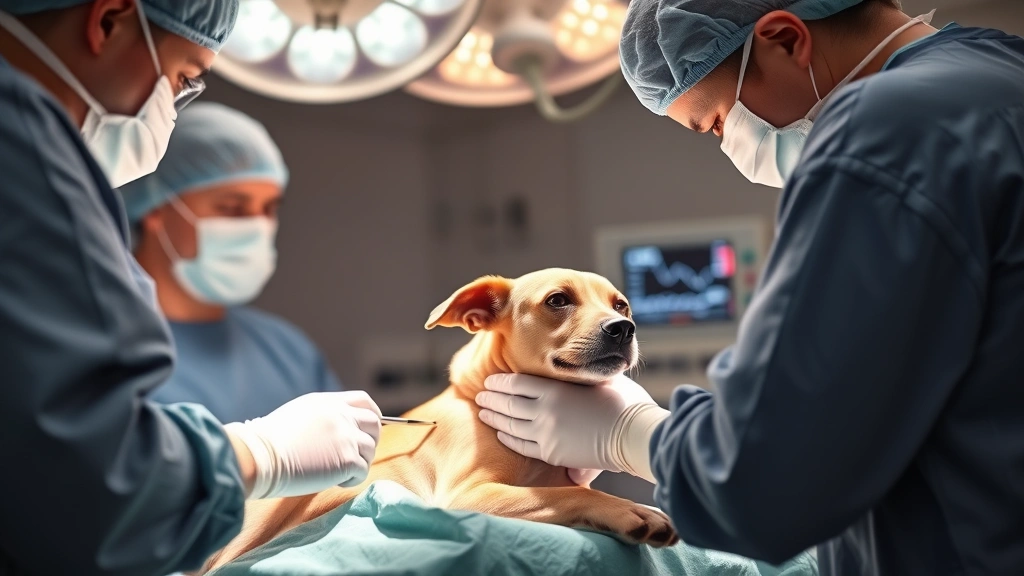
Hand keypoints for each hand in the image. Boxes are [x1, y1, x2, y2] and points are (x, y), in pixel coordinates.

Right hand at [224, 391, 381, 498]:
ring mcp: (346, 436)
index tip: (369, 428)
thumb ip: (322, 417)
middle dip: (371, 440)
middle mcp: (341, 415)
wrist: (260, 456)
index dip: (372, 414)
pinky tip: (335, 482)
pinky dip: (351, 479)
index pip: (363, 401)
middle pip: (374, 424)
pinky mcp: (347, 459)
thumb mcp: (297, 414)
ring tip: (336, 472)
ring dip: (358, 462)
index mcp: (328, 402)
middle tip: (355, 455)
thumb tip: (334, 431)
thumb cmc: (268, 441)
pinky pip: (363, 471)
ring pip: (370, 450)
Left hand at [475, 374, 668, 483]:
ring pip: (510, 424)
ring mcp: (546, 434)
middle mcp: (544, 412)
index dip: (500, 382)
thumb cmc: (624, 402)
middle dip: (491, 398)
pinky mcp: (552, 454)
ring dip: (494, 416)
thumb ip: (578, 377)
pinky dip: (508, 437)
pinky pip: (522, 445)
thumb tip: (572, 371)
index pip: (516, 384)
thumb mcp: (598, 379)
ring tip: (484, 411)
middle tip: (480, 395)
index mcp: (554, 389)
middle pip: (508, 403)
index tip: (490, 380)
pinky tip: (502, 432)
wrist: (634, 435)